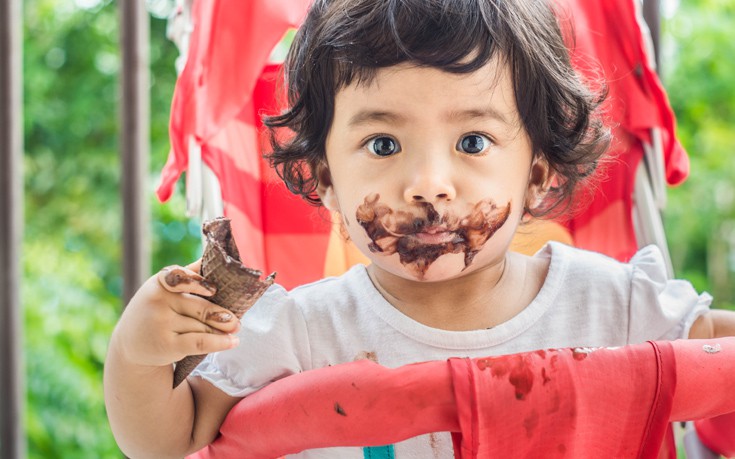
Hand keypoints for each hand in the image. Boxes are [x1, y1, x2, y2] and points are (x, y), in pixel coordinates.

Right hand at [112, 260, 240, 367]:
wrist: (130, 345)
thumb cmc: (156, 311)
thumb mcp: (164, 290)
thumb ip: (187, 275)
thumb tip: (212, 256)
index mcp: (160, 282)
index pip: (181, 278)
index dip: (198, 284)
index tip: (214, 290)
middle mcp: (157, 301)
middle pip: (201, 307)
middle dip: (222, 315)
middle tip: (236, 320)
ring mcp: (161, 323)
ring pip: (203, 326)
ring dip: (223, 330)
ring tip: (236, 330)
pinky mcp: (166, 345)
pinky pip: (200, 342)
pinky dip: (220, 342)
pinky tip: (233, 342)